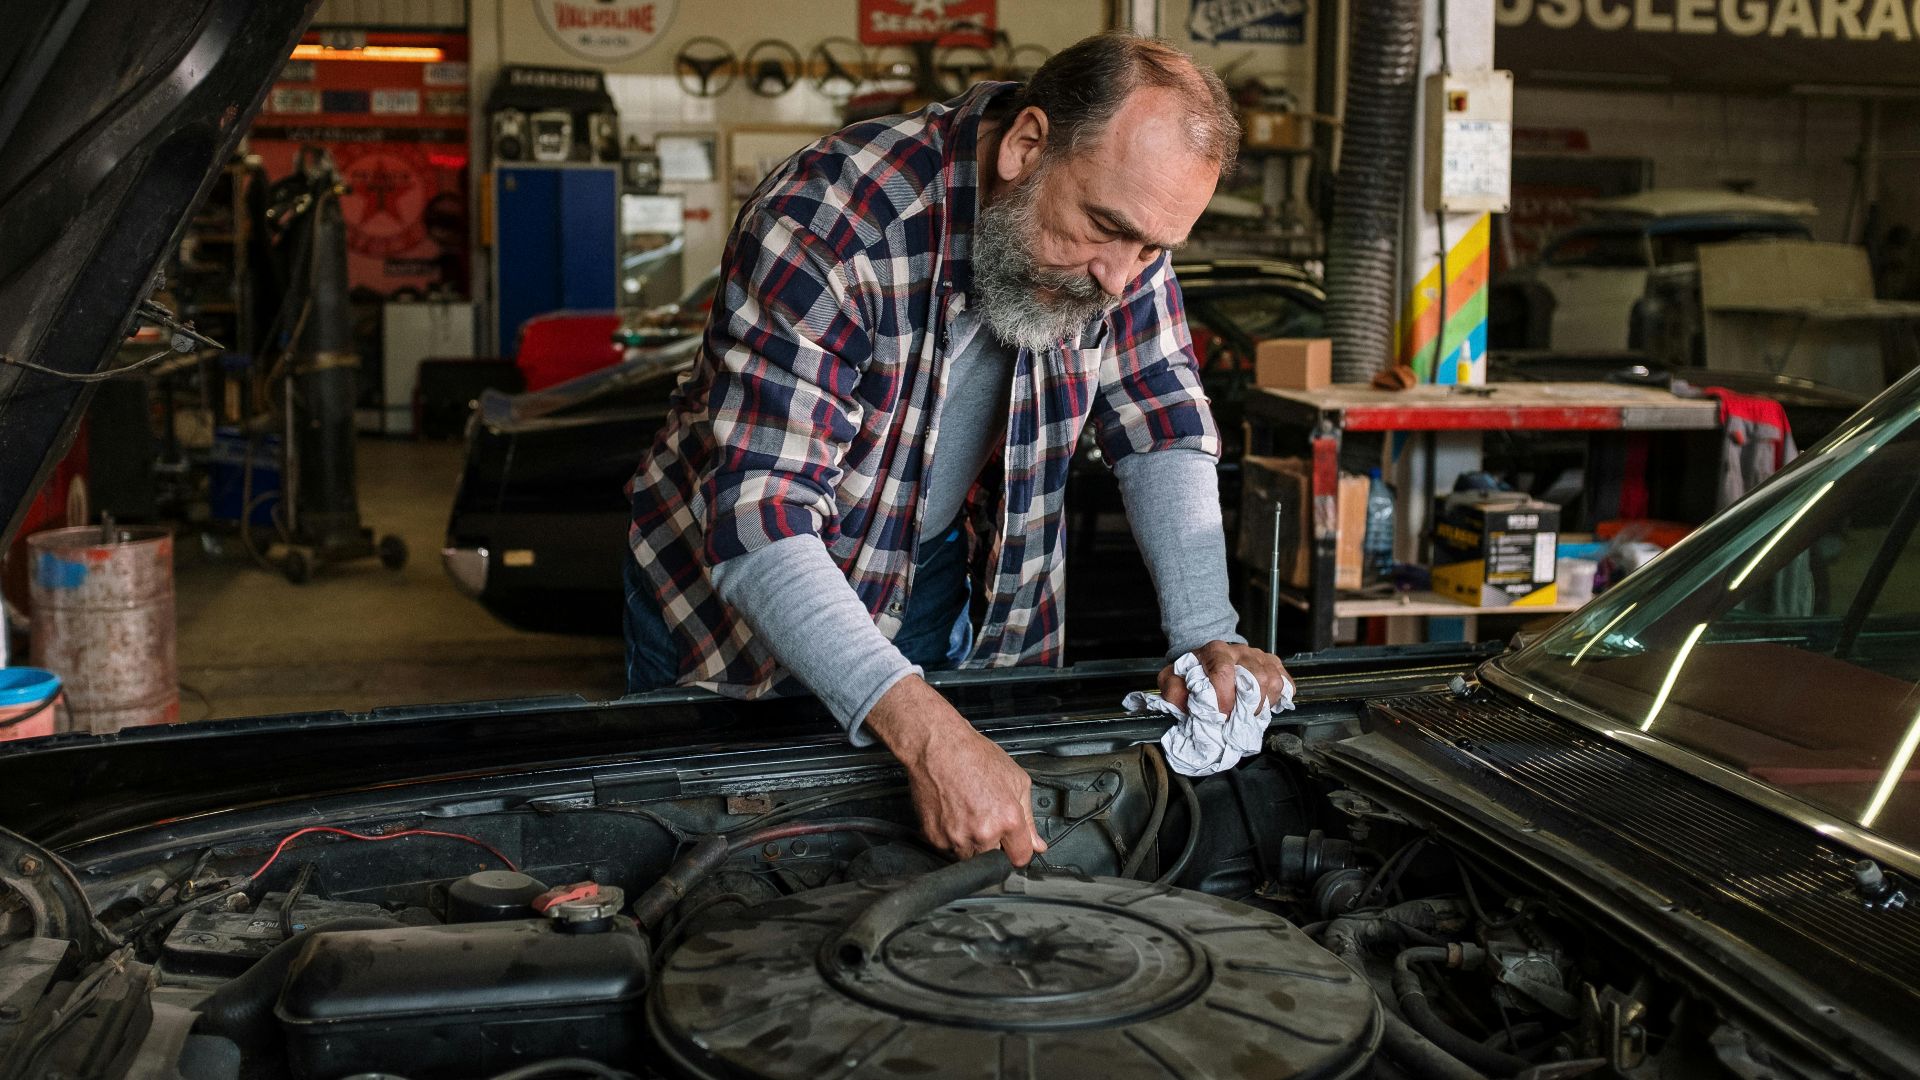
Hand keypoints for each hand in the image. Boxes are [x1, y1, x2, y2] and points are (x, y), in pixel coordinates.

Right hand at [861, 676, 1048, 865]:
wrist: (937, 747)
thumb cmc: (974, 756)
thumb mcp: (1016, 780)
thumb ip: (1029, 818)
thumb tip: (1037, 844)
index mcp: (1007, 820)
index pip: (1020, 858)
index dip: (1018, 850)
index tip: (1013, 845)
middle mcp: (982, 833)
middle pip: (993, 860)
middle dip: (993, 846)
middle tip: (986, 819)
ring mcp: (956, 837)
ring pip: (969, 856)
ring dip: (971, 843)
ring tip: (968, 813)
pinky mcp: (935, 837)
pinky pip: (947, 848)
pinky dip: (951, 836)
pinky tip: (953, 813)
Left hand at [1160, 641, 1290, 714]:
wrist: (1208, 659)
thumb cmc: (1193, 672)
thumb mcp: (1173, 679)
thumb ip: (1174, 691)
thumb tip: (1186, 704)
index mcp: (1215, 651)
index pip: (1224, 672)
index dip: (1224, 699)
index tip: (1220, 715)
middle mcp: (1240, 650)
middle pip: (1257, 677)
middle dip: (1248, 705)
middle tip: (1237, 718)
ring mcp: (1260, 656)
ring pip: (1273, 681)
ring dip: (1263, 704)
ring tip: (1248, 713)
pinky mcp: (1273, 664)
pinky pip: (1286, 683)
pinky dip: (1278, 698)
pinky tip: (1263, 704)